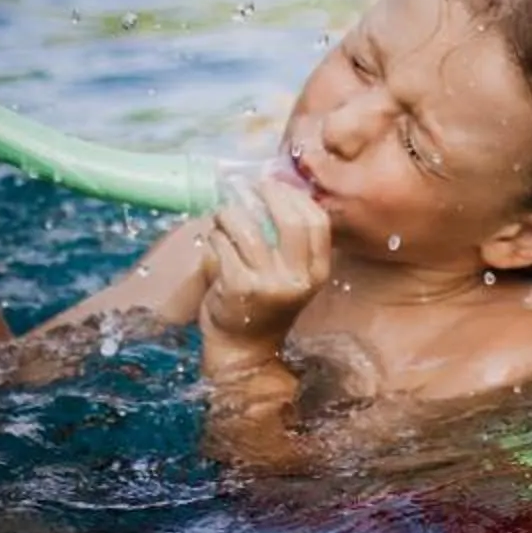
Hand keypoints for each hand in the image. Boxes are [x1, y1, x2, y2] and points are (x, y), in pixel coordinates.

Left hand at [198, 172, 330, 361]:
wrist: (244, 349)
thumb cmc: (265, 303)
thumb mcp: (290, 275)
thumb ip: (289, 241)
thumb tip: (274, 187)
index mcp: (317, 273)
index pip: (317, 222)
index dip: (296, 196)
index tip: (275, 183)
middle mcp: (297, 279)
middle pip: (290, 221)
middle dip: (267, 195)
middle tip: (247, 185)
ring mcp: (268, 284)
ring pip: (250, 229)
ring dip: (231, 213)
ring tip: (223, 212)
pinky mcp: (238, 287)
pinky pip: (224, 246)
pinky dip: (215, 235)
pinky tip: (214, 236)